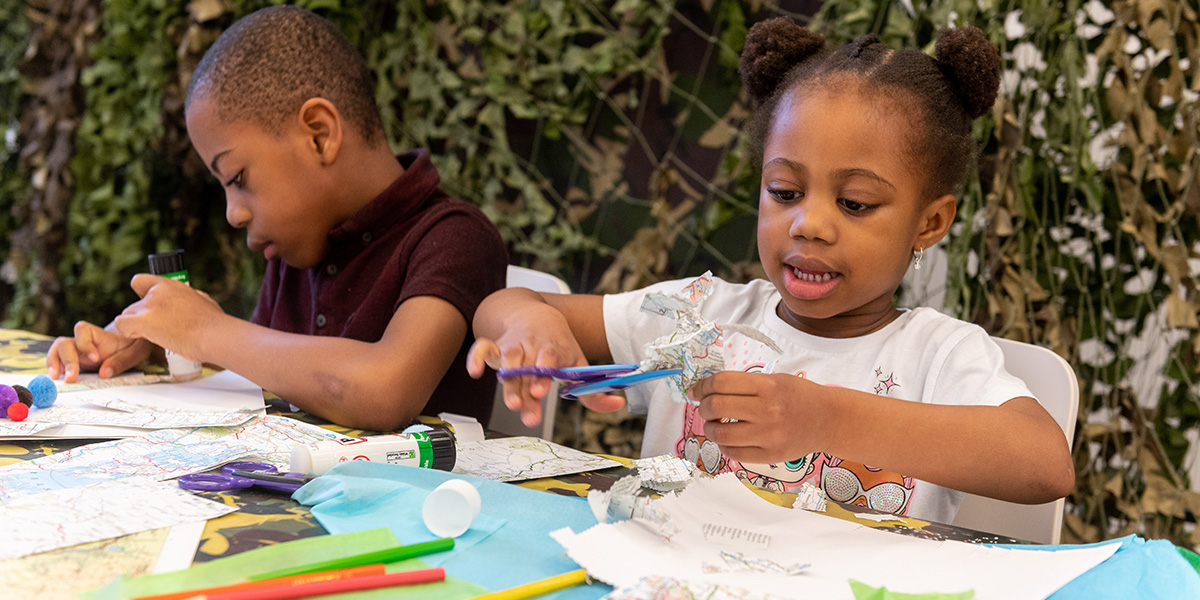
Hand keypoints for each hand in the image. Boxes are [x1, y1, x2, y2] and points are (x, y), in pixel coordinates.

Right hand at [46, 320, 153, 381]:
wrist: (129, 346)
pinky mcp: (73, 362)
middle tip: (72, 377)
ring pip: (56, 351)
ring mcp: (75, 352)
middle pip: (64, 343)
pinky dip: (55, 371)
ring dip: (53, 364)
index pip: (81, 329)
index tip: (95, 358)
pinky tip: (58, 380)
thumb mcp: (136, 351)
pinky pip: (57, 363)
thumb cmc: (132, 345)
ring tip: (56, 378)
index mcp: (98, 334)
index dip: (84, 343)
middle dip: (67, 360)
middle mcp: (82, 341)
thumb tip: (103, 373)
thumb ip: (122, 360)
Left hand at [111, 274, 225, 363]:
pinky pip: (121, 326)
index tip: (150, 308)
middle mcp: (155, 292)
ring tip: (156, 339)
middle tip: (158, 332)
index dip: (141, 296)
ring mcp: (148, 306)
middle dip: (142, 320)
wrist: (214, 334)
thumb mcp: (204, 301)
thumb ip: (190, 297)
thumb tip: (191, 298)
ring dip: (136, 328)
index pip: (140, 282)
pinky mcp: (142, 321)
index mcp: (170, 285)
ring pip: (126, 316)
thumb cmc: (215, 323)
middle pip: (133, 306)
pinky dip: (128, 335)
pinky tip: (144, 340)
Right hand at [466, 305, 622, 425]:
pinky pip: (482, 347)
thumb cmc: (559, 346)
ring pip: (506, 361)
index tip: (541, 390)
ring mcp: (513, 346)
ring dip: (506, 381)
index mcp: (554, 350)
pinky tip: (473, 372)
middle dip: (523, 387)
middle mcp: (533, 347)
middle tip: (521, 405)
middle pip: (526, 368)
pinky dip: (475, 358)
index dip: (543, 373)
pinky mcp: (496, 346)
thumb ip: (592, 391)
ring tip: (510, 402)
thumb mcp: (578, 365)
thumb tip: (617, 403)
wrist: (537, 315)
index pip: (549, 360)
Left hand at [688, 371, 829, 463]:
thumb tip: (706, 391)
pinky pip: (734, 453)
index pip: (721, 383)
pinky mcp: (770, 455)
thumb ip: (744, 385)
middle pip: (716, 407)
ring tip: (715, 424)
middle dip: (703, 407)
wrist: (829, 420)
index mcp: (767, 386)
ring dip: (710, 428)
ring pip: (720, 434)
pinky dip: (724, 445)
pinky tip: (728, 439)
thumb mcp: (775, 380)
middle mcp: (767, 410)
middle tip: (705, 407)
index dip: (702, 386)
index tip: (695, 390)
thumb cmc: (799, 396)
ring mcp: (768, 435)